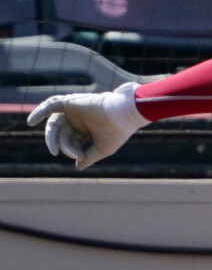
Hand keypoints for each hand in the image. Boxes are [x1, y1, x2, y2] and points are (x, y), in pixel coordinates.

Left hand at [27, 83, 148, 169]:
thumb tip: (78, 167)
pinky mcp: (70, 102)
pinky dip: (38, 112)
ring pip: (55, 123)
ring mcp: (74, 110)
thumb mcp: (102, 149)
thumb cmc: (116, 132)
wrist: (123, 115)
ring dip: (50, 135)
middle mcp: (79, 119)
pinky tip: (30, 122)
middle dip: (60, 144)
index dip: (73, 150)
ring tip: (52, 148)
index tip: (81, 156)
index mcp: (87, 128)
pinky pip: (49, 106)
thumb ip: (88, 157)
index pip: (72, 141)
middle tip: (56, 152)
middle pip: (62, 133)